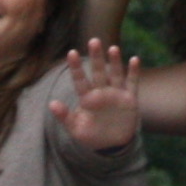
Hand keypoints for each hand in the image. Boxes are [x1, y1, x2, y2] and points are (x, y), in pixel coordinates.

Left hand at [55, 38, 142, 153]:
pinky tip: (135, 59)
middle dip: (96, 57)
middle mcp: (101, 92)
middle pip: (98, 71)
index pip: (80, 80)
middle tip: (93, 40)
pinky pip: (132, 83)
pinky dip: (134, 72)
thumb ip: (64, 116)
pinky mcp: (130, 99)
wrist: (112, 144)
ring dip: (114, 62)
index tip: (71, 53)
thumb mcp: (76, 128)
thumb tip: (51, 104)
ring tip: (113, 48)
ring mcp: (116, 94)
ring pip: (115, 74)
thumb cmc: (92, 135)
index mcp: (87, 98)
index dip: (76, 67)